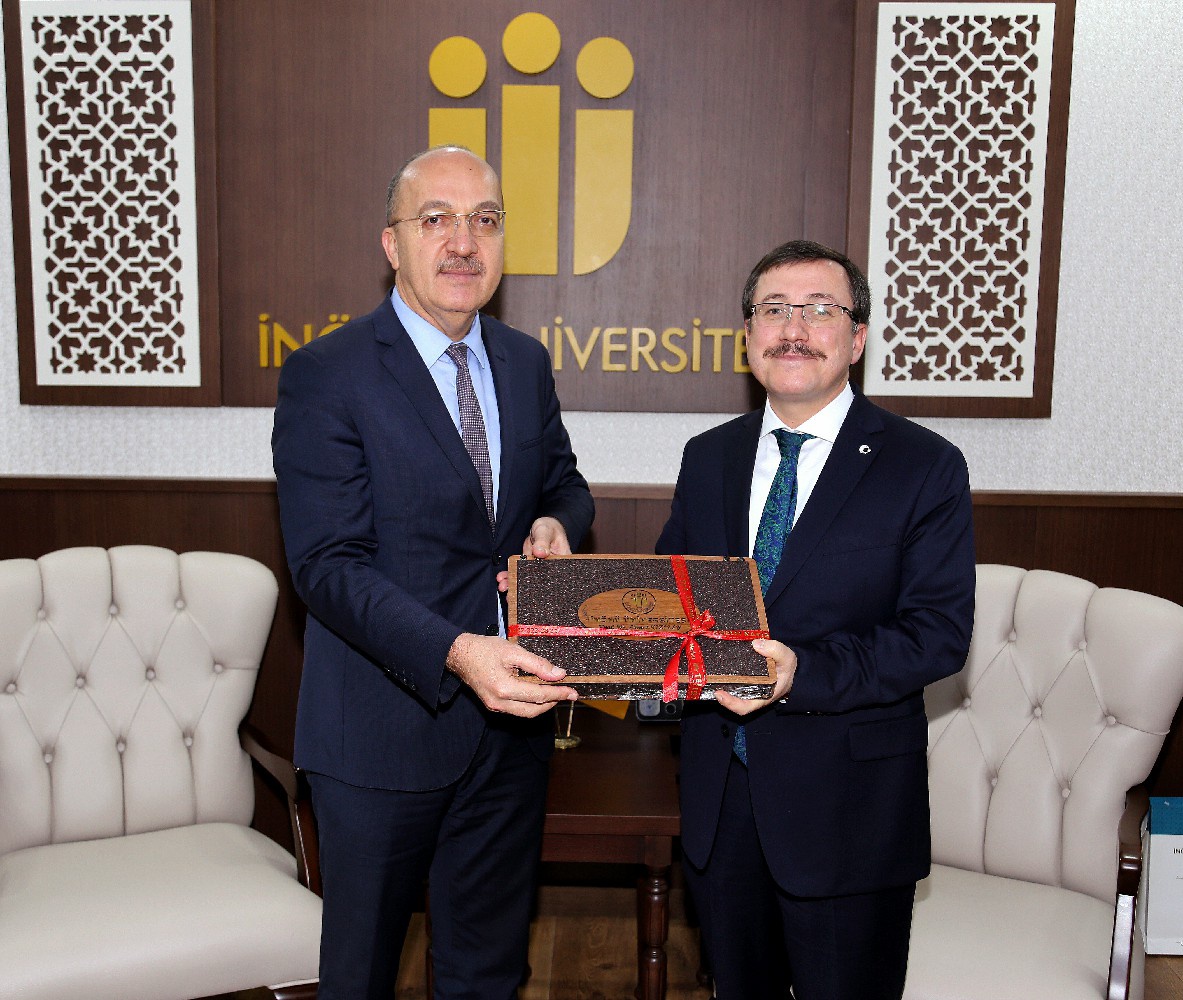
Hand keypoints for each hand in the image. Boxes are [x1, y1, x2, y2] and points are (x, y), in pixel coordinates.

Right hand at [446, 632, 577, 716]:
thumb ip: (537, 664)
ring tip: (556, 693)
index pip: (539, 696)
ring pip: (526, 713)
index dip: (558, 694)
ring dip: (543, 705)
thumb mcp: (513, 651)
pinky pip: (517, 709)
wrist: (460, 655)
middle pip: (534, 710)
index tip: (573, 691)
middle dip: (553, 703)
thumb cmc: (485, 649)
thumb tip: (558, 674)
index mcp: (504, 688)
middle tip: (568, 694)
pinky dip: (530, 704)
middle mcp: (499, 703)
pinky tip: (538, 693)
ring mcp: (495, 706)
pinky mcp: (493, 705)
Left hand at [498, 517, 571, 591]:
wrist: (543, 526)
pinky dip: (510, 575)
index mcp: (560, 565)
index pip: (553, 581)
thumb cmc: (550, 528)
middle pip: (538, 584)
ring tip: (503, 587)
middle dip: (523, 591)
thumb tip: (540, 552)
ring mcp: (538, 569)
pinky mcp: (528, 566)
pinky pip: (519, 573)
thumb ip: (543, 540)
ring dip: (514, 584)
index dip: (542, 589)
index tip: (530, 593)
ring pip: (526, 581)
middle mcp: (549, 571)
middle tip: (511, 595)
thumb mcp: (546, 531)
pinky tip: (502, 578)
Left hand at [715, 639, 795, 715]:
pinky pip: (731, 677)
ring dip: (718, 681)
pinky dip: (723, 672)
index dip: (731, 704)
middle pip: (731, 698)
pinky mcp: (742, 677)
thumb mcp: (787, 658)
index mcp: (763, 696)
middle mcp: (750, 694)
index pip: (744, 707)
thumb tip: (756, 644)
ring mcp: (745, 686)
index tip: (719, 694)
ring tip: (707, 670)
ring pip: (729, 687)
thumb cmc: (788, 667)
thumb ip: (775, 650)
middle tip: (707, 679)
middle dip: (719, 691)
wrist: (789, 666)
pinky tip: (716, 662)